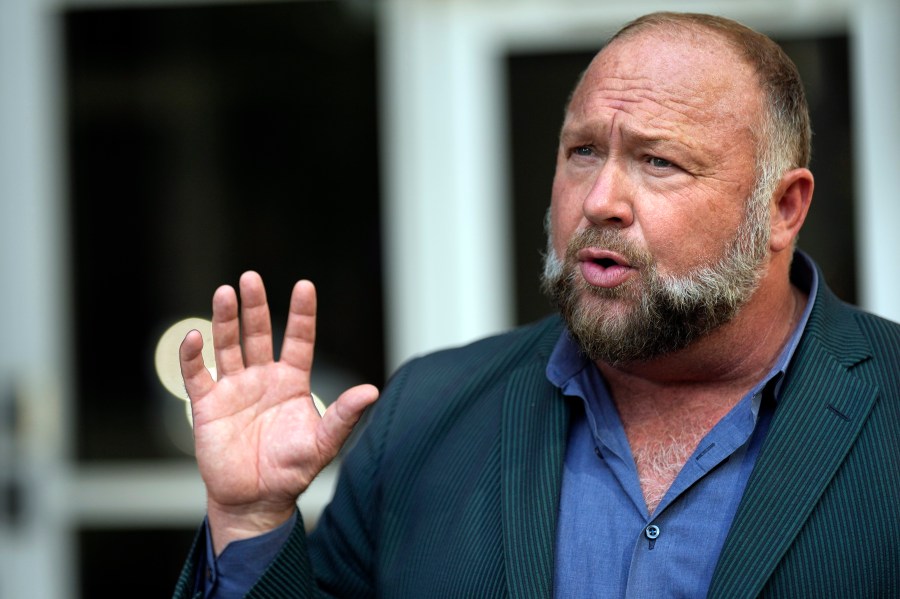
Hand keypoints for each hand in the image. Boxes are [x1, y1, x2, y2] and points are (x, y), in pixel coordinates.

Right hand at [179, 271, 378, 553]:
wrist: (255, 501)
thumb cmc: (291, 471)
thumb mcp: (323, 444)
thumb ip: (343, 416)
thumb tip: (372, 390)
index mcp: (292, 382)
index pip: (297, 339)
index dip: (301, 314)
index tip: (304, 286)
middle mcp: (262, 378)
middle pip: (257, 333)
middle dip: (255, 306)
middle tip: (251, 278)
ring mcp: (234, 389)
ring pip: (227, 346)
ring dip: (225, 320)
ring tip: (225, 292)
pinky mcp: (208, 406)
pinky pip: (197, 376)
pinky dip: (193, 357)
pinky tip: (195, 337)